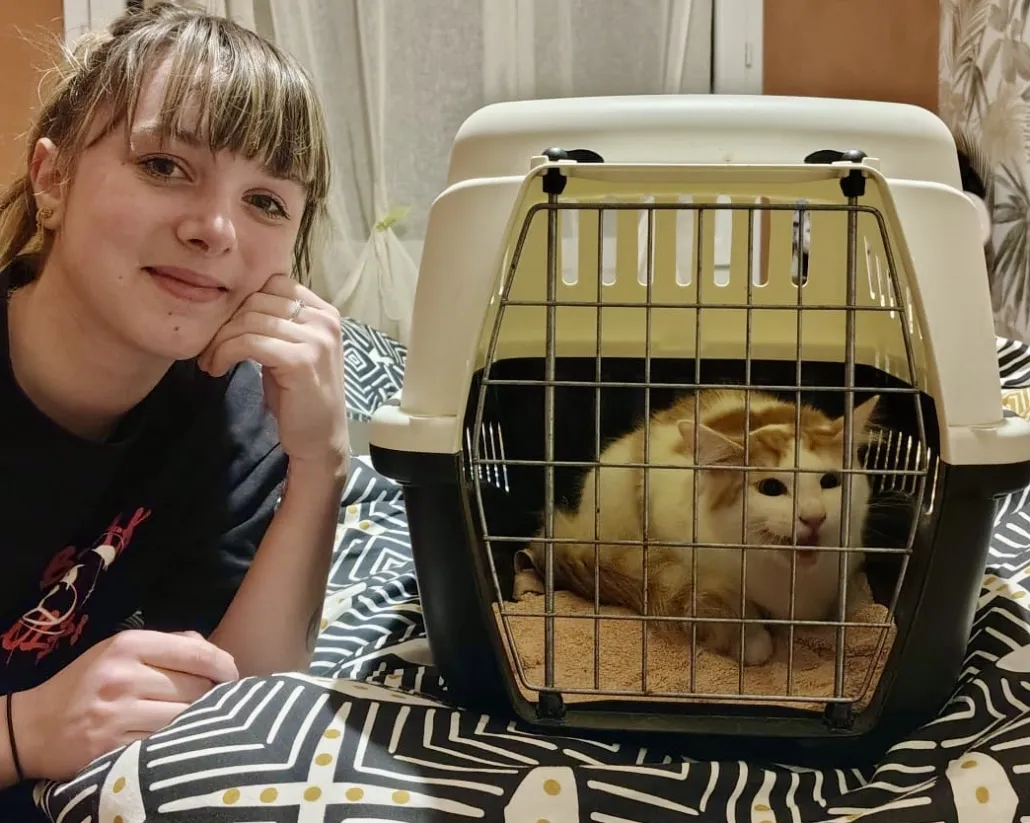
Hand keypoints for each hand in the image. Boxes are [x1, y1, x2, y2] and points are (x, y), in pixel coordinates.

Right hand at [15, 630, 237, 781]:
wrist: (33, 727)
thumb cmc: (87, 683)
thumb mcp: (119, 650)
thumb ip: (168, 644)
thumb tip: (215, 652)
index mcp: (128, 644)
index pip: (197, 652)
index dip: (224, 666)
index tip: (232, 677)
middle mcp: (122, 676)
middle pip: (196, 686)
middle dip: (208, 695)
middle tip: (206, 702)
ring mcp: (116, 714)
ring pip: (185, 716)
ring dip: (194, 720)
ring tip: (190, 720)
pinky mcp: (111, 748)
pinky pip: (164, 743)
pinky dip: (173, 742)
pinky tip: (171, 739)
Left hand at [198, 275, 348, 475]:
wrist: (320, 439)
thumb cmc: (300, 396)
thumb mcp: (291, 349)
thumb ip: (276, 322)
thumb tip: (235, 300)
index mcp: (324, 312)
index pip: (273, 283)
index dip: (242, 302)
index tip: (227, 328)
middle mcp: (324, 320)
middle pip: (257, 299)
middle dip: (226, 322)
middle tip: (210, 348)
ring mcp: (316, 339)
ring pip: (249, 320)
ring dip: (220, 341)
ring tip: (210, 362)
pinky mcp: (301, 360)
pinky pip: (249, 342)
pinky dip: (225, 353)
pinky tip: (216, 369)